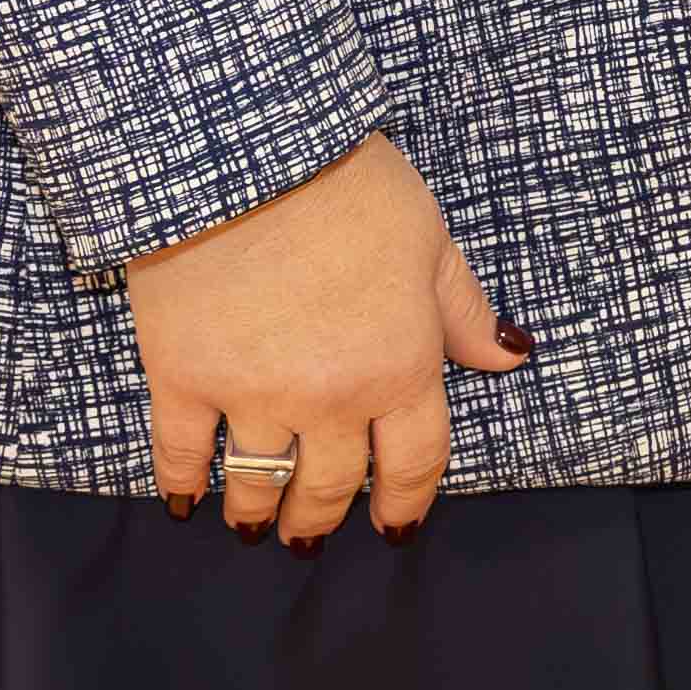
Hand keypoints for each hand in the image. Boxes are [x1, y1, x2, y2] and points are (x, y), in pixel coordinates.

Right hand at [127, 132, 526, 542]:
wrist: (245, 155)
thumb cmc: (350, 187)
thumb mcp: (430, 242)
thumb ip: (465, 314)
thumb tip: (510, 358)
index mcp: (400, 367)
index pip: (414, 461)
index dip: (405, 503)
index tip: (395, 527)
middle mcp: (330, 398)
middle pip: (332, 486)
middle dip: (323, 517)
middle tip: (312, 534)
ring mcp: (251, 395)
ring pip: (259, 481)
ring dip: (258, 513)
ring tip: (255, 526)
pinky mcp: (181, 378)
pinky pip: (180, 453)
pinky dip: (183, 483)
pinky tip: (187, 501)